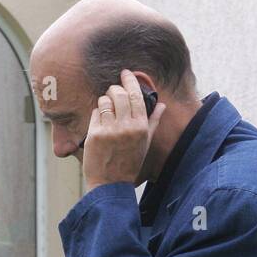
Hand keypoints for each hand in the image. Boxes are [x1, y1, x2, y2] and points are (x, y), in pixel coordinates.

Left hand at [81, 69, 165, 191]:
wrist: (110, 184)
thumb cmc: (129, 163)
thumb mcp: (146, 143)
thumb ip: (153, 122)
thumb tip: (162, 105)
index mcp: (142, 127)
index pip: (136, 95)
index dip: (129, 80)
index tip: (125, 73)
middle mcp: (127, 126)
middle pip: (119, 93)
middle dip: (114, 89)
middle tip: (113, 91)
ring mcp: (110, 130)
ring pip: (105, 101)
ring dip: (104, 101)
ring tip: (106, 109)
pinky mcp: (95, 134)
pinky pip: (95, 113)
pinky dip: (96, 114)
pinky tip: (99, 122)